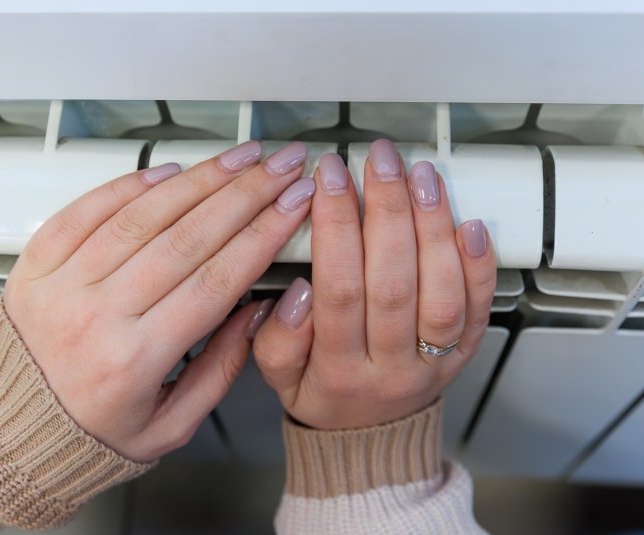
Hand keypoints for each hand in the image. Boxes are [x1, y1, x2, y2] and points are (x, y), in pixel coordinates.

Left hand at [4, 140, 314, 460]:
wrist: (9, 433)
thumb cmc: (90, 432)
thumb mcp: (169, 426)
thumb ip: (220, 370)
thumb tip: (257, 311)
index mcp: (134, 360)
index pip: (215, 281)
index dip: (262, 234)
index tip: (293, 204)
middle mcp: (96, 315)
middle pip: (186, 238)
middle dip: (244, 194)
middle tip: (280, 166)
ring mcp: (61, 284)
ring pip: (141, 216)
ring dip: (198, 180)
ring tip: (239, 158)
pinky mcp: (35, 264)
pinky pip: (85, 210)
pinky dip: (130, 184)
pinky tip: (169, 170)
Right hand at [252, 140, 496, 428]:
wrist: (369, 437)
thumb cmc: (324, 393)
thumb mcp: (278, 379)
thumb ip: (278, 339)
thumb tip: (299, 290)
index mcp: (339, 369)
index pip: (339, 289)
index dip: (336, 226)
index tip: (329, 177)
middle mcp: (391, 365)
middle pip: (393, 282)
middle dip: (386, 210)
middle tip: (379, 160)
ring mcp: (433, 360)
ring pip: (441, 291)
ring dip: (433, 226)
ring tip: (421, 176)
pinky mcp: (464, 352)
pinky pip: (479, 308)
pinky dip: (479, 264)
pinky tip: (470, 223)